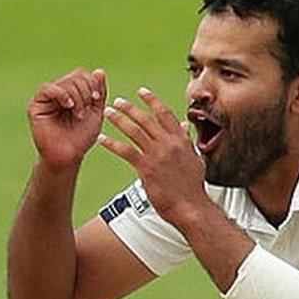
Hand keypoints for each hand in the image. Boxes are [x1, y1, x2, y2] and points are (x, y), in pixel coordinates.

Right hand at [27, 68, 106, 168]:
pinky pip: (47, 89)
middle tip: (86, 109)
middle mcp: (59, 93)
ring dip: (77, 97)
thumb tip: (99, 71)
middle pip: (74, 76)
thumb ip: (99, 93)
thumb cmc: (82, 137)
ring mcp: (47, 98)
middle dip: (85, 91)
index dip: (91, 82)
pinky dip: (61, 94)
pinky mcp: (36, 105)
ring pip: (64, 82)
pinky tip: (69, 106)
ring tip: (78, 114)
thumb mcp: (96, 113)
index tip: (97, 98)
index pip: (82, 75)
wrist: (69, 155)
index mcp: (73, 93)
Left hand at [97, 88, 210, 228]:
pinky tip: (102, 139)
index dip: (152, 100)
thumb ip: (188, 142)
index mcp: (181, 140)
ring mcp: (158, 155)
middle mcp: (169, 144)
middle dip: (130, 108)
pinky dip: (112, 143)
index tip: (142, 91)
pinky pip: (125, 151)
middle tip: (117, 101)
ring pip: (134, 131)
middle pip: (146, 119)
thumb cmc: (193, 188)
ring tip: (108, 113)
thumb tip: (185, 128)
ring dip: (119, 120)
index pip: (165, 114)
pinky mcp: (146, 168)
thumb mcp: (195, 160)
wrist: (191, 207)